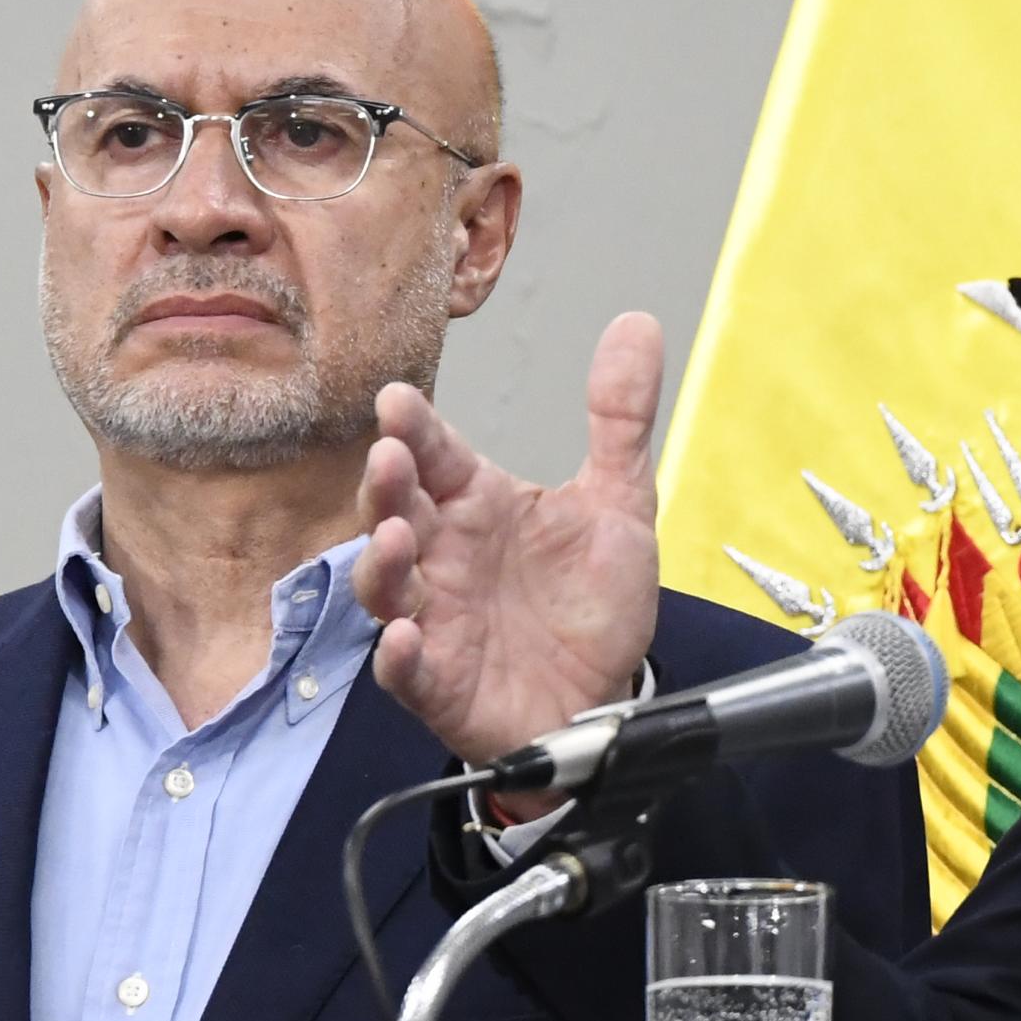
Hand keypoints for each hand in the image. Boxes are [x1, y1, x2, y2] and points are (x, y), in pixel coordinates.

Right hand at [357, 311, 667, 772]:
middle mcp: (445, 557)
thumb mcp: (619, 503)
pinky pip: (407, 670)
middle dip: (386, 485)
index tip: (397, 399)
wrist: (604, 696)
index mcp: (479, 506)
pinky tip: (406, 638)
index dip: (414, 429)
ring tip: (393, 538)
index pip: (436, 456)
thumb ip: (620, 419)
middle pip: (397, 511)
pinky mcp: (440, 682)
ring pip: (387, 586)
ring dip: (382, 563)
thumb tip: (638, 324)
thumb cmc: (591, 604)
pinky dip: (401, 656)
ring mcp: (436, 619)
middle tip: (391, 456)